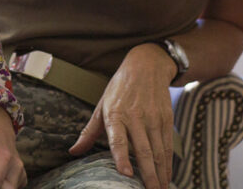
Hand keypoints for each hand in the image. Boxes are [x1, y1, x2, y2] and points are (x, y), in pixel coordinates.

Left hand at [68, 44, 175, 188]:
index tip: (126, 174)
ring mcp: (153, 118)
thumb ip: (89, 132)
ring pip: (158, 152)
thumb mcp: (101, 105)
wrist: (146, 65)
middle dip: (148, 176)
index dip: (122, 157)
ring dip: (160, 174)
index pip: (118, 139)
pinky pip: (168, 146)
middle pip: (143, 151)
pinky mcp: (166, 119)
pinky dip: (168, 164)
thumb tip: (73, 151)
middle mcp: (135, 117)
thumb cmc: (119, 88)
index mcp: (115, 114)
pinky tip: (167, 177)